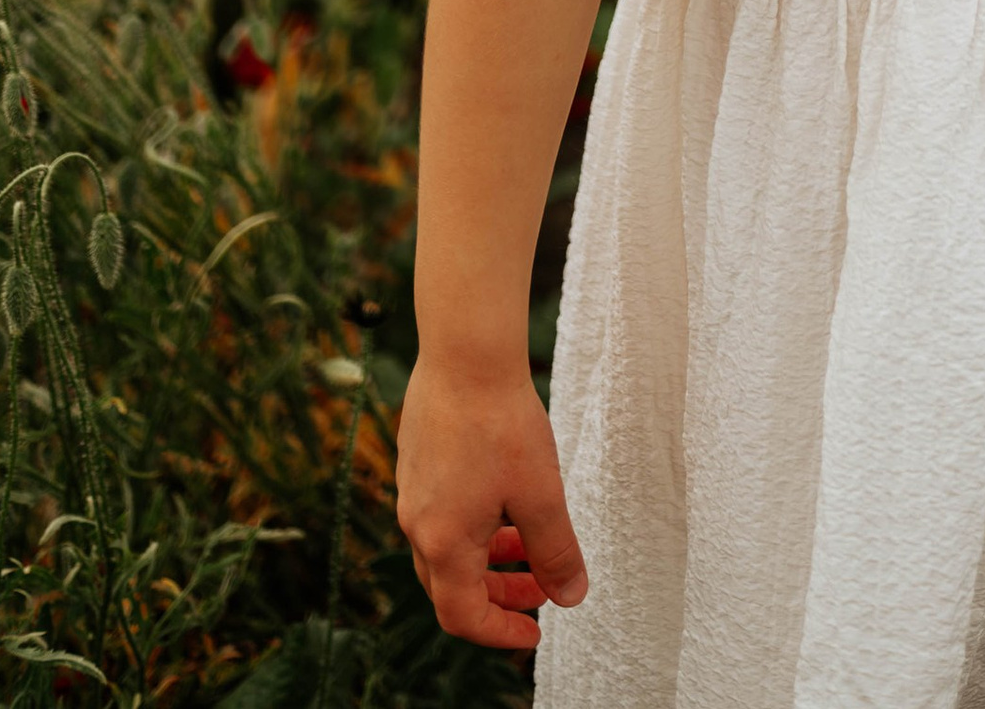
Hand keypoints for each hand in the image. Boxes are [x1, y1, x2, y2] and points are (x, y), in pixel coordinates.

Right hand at [396, 351, 588, 649]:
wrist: (465, 352)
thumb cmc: (501, 421)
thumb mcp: (541, 492)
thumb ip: (555, 550)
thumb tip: (571, 596)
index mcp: (443, 542)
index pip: (462, 616)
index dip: (499, 632)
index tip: (533, 632)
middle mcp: (417, 524)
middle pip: (452, 587)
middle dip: (499, 596)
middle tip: (542, 590)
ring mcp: (413, 493)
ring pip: (448, 549)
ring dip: (490, 559)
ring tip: (531, 543)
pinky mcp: (417, 464)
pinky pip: (443, 516)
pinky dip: (476, 527)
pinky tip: (507, 500)